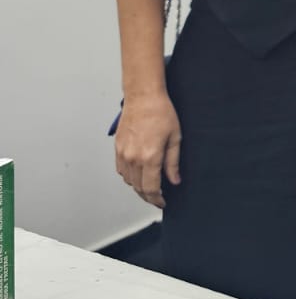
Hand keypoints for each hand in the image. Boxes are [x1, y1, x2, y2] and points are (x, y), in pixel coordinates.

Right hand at [114, 94, 181, 209]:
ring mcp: (123, 153)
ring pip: (129, 180)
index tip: (162, 202)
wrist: (143, 96)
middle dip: (148, 196)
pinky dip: (129, 176)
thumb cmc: (161, 112)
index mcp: (150, 157)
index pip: (151, 188)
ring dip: (138, 187)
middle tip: (157, 198)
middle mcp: (133, 158)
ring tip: (149, 187)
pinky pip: (121, 170)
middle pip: (138, 188)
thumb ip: (173, 163)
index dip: (157, 199)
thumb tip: (174, 180)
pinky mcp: (118, 148)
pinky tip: (138, 174)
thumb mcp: (175, 138)